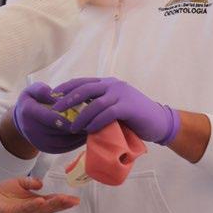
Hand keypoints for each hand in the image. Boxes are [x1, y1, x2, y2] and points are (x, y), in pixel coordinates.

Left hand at [0, 177, 79, 212]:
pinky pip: (26, 209)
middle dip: (62, 204)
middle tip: (73, 200)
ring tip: (62, 199)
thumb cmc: (6, 192)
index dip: (64, 201)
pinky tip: (41, 200)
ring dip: (51, 204)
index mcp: (36, 202)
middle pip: (50, 208)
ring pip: (41, 209)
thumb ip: (31, 182)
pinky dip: (34, 205)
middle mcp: (33, 209)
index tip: (75, 199)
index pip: (53, 202)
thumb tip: (42, 182)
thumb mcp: (21, 182)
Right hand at [13, 82, 86, 152]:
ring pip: (64, 142)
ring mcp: (39, 142)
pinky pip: (64, 148)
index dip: (68, 115)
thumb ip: (43, 90)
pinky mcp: (46, 150)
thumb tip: (56, 94)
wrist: (21, 120)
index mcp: (29, 113)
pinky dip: (76, 142)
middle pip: (59, 131)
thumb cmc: (31, 101)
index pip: (51, 117)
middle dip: (77, 125)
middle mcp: (32, 130)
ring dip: (79, 135)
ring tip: (92, 126)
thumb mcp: (32, 90)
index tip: (84, 110)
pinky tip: (85, 134)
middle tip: (93, 119)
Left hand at [52, 77, 180, 144]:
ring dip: (81, 116)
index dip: (66, 88)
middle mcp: (113, 85)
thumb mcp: (115, 107)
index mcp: (108, 83)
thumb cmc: (135, 117)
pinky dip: (96, 122)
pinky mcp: (128, 107)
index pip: (82, 82)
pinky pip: (107, 113)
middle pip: (84, 89)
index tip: (52, 96)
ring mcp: (121, 94)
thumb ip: (99, 106)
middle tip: (55, 110)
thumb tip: (77, 115)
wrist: (160, 122)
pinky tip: (89, 130)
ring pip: (94, 103)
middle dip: (67, 100)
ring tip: (72, 127)